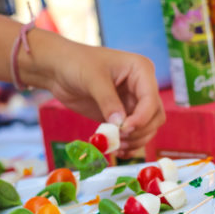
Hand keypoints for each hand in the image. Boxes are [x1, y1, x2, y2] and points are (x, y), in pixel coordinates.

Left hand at [32, 37, 165, 156]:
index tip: (124, 129)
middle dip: (140, 131)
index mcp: (141, 70)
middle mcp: (142, 87)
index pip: (151, 100)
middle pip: (155, 117)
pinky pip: (132, 134)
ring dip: (134, 141)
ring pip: (146, 129)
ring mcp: (132, 103)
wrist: (59, 69)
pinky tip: (117, 150)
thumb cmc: (77, 63)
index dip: (141, 118)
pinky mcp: (122, 116)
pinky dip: (128, 145)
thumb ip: (108, 102)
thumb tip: (120, 125)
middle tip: (118, 138)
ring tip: (114, 145)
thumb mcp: (93, 79)